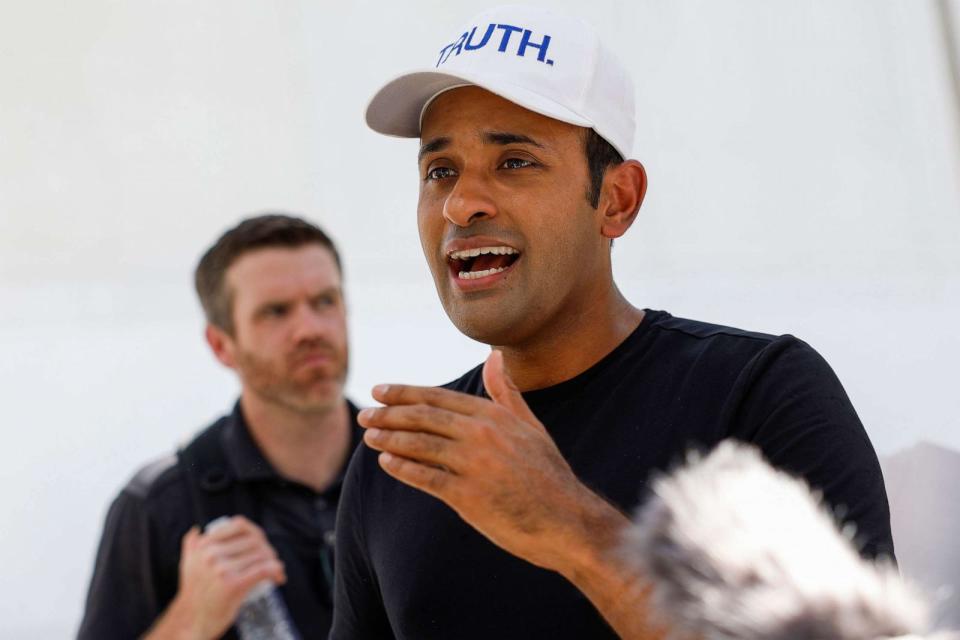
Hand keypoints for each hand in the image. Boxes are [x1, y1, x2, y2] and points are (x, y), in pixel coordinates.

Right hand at [147, 516, 285, 639]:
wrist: (191, 622)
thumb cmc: (194, 594)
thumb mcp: (187, 564)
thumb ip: (191, 544)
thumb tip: (198, 529)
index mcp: (203, 545)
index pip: (240, 525)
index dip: (256, 533)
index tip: (262, 544)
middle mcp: (211, 554)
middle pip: (254, 541)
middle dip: (268, 550)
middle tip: (272, 561)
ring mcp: (222, 569)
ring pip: (261, 555)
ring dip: (274, 562)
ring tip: (276, 571)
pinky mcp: (233, 585)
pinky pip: (263, 570)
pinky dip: (276, 570)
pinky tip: (279, 577)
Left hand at [359, 350, 623, 572]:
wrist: (568, 521)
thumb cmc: (549, 474)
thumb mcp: (531, 427)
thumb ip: (506, 393)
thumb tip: (494, 357)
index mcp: (494, 416)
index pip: (438, 397)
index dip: (405, 393)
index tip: (380, 391)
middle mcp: (482, 435)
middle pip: (423, 417)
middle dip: (389, 414)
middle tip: (365, 414)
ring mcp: (475, 465)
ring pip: (420, 445)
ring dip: (390, 439)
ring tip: (369, 437)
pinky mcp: (469, 496)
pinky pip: (427, 478)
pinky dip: (403, 469)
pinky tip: (387, 463)